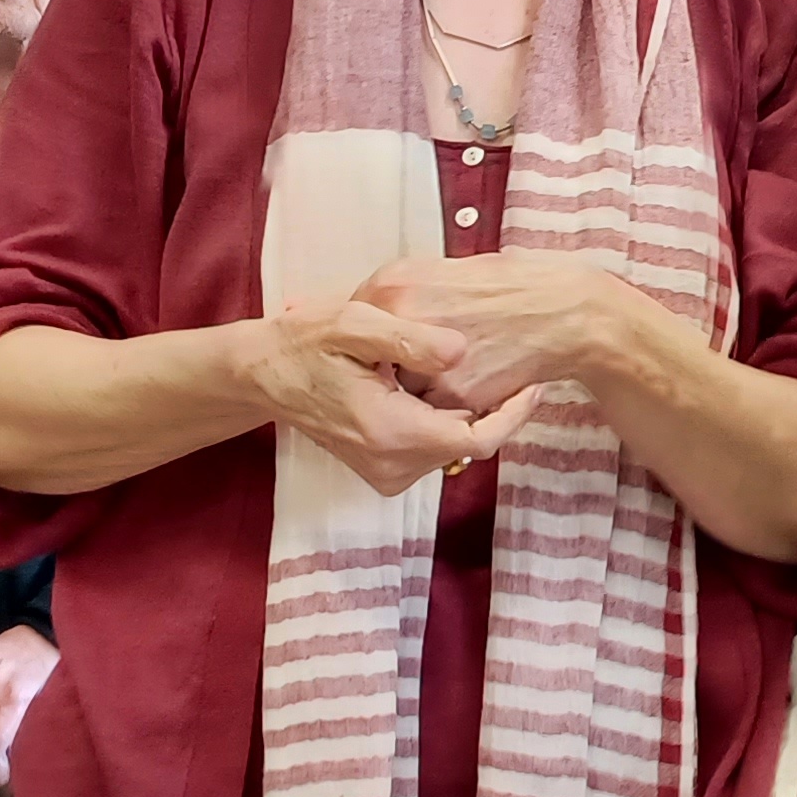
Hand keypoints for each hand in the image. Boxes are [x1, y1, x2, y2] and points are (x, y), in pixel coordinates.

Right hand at [241, 298, 530, 496]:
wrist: (263, 374)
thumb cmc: (305, 343)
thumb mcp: (353, 324)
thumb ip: (409, 338)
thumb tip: (461, 351)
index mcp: (390, 432)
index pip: (478, 438)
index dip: (514, 413)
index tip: (533, 381)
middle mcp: (391, 465)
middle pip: (471, 442)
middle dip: (492, 405)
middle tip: (507, 360)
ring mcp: (386, 472)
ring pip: (454, 445)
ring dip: (468, 408)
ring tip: (471, 365)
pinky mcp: (383, 470)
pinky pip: (433, 446)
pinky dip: (445, 417)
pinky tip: (437, 382)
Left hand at [352, 253, 639, 417]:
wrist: (563, 312)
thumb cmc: (511, 286)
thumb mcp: (445, 269)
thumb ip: (403, 293)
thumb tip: (370, 316)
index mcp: (394, 283)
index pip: (356, 321)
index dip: (371, 338)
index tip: (381, 346)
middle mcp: (401, 318)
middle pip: (370, 357)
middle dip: (388, 364)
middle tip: (411, 363)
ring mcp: (424, 358)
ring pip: (398, 388)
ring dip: (413, 388)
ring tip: (448, 371)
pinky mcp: (452, 393)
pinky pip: (430, 409)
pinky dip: (444, 404)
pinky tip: (470, 382)